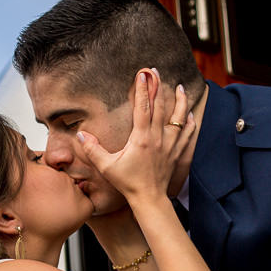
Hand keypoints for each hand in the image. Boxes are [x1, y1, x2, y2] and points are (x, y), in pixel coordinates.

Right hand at [78, 70, 194, 202]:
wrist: (149, 199)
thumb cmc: (128, 183)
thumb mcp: (106, 167)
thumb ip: (92, 150)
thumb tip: (80, 135)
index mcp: (142, 138)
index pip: (143, 108)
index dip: (142, 89)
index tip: (142, 74)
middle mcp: (158, 138)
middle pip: (161, 107)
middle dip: (158, 87)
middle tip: (156, 71)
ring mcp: (170, 145)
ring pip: (179, 117)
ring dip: (179, 100)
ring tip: (179, 87)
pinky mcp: (177, 153)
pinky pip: (188, 133)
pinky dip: (190, 122)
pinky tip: (189, 114)